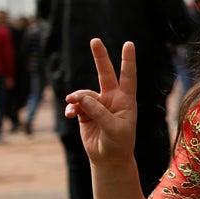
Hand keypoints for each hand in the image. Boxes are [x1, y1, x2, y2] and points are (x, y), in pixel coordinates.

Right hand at [64, 39, 138, 164]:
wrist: (108, 158)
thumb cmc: (118, 143)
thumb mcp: (114, 129)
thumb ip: (99, 112)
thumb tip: (81, 98)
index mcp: (126, 101)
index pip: (128, 77)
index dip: (128, 61)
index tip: (129, 44)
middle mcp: (113, 99)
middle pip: (105, 74)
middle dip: (100, 57)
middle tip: (95, 40)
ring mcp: (98, 104)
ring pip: (84, 94)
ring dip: (77, 99)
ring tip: (73, 108)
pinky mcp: (86, 112)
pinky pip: (76, 104)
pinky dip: (72, 108)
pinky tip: (70, 114)